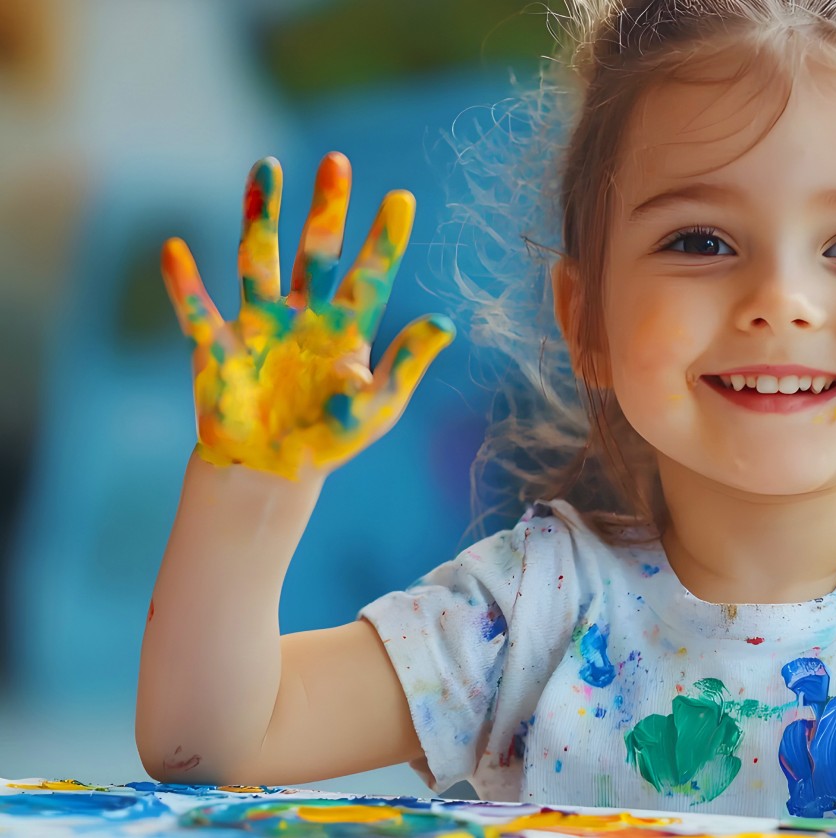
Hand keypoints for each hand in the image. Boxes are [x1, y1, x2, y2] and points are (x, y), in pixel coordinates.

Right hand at [162, 152, 454, 478]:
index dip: (385, 239)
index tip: (402, 198)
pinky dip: (184, 284)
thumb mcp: (380, 407)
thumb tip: (446, 322)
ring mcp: (260, 325)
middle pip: (318, 251)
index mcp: (348, 329)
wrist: (273, 470)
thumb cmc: (331, 439)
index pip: (372, 275)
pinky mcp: (218, 347)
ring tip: (266, 167)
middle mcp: (305, 314)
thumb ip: (407, 363)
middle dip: (327, 209)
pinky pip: (198, 310)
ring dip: (261, 215)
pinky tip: (174, 250)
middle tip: (337, 162)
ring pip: (260, 259)